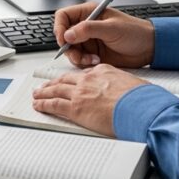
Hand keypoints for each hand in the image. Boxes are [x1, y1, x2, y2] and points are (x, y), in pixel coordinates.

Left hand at [32, 64, 149, 135]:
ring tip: (37, 94)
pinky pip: (54, 104)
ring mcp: (80, 93)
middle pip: (65, 79)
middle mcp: (89, 79)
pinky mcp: (75, 108)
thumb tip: (129, 94)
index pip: (83, 74)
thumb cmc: (142, 99)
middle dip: (54, 82)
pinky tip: (38, 105)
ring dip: (44, 92)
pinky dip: (43, 104)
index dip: (74, 79)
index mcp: (103, 71)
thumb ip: (124, 87)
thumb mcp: (134, 85)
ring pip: (56, 90)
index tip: (70, 81)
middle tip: (46, 85)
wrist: (140, 107)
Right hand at [54, 2, 154, 68]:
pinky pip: (79, 60)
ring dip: (77, 57)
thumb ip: (88, 29)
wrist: (148, 48)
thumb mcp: (111, 28)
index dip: (60, 27)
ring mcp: (88, 41)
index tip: (64, 39)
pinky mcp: (92, 54)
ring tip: (92, 60)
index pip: (63, 16)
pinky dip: (84, 64)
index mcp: (89, 13)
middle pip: (63, 36)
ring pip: (70, 50)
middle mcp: (86, 26)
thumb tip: (68, 34)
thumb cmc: (135, 32)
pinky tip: (97, 62)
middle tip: (78, 55)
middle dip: (69, 48)